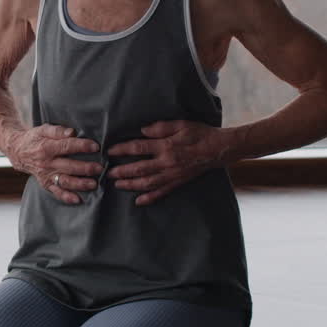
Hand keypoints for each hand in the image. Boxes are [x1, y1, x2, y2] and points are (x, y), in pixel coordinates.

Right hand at [7, 124, 101, 204]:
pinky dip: (67, 197)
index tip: (96, 146)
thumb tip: (72, 132)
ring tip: (93, 184)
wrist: (18, 151)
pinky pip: (56, 192)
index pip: (66, 146)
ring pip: (64, 181)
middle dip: (85, 168)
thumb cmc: (35, 138)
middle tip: (100, 168)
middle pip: (68, 166)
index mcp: (47, 148)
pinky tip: (78, 199)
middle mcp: (46, 163)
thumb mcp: (44, 129)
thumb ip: (58, 131)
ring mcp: (46, 175)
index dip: (82, 146)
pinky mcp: (45, 183)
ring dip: (79, 184)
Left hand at [107, 121, 232, 205]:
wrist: (218, 149)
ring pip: (147, 183)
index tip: (109, 151)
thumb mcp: (181, 124)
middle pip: (139, 168)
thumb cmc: (200, 133)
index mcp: (166, 146)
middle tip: (107, 173)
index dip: (122, 149)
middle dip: (121, 171)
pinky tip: (138, 202)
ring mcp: (172, 175)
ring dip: (130, 185)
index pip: (138, 148)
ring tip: (117, 185)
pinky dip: (149, 198)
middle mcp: (167, 163)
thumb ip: (161, 127)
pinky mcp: (178, 182)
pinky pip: (162, 192)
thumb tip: (142, 130)